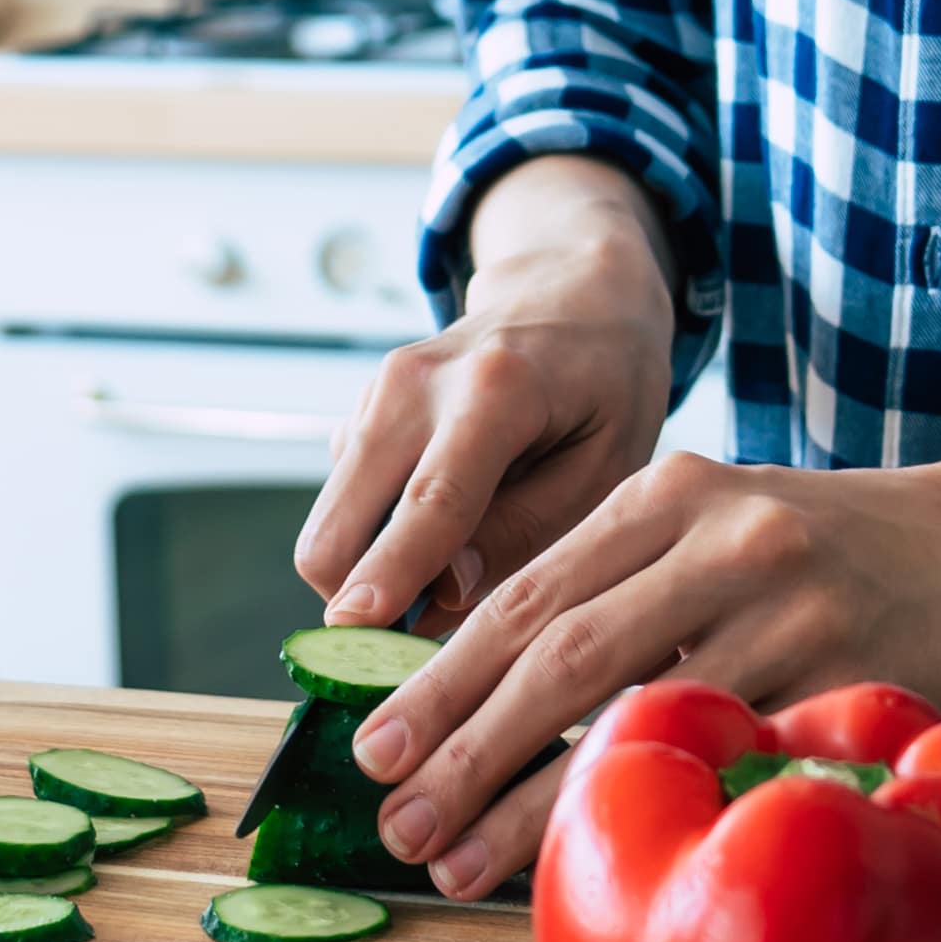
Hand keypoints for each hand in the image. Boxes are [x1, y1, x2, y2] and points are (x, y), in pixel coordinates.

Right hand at [295, 160, 679, 639]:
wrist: (568, 294)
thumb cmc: (605, 385)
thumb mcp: (609, 464)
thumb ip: (529, 531)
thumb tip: (441, 596)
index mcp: (495, 390)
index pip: (431, 500)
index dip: (389, 574)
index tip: (354, 632)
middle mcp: (414, 384)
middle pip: (340, 524)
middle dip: (362, 601)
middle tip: (429, 647)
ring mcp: (374, 394)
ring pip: (331, 525)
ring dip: (372, 576)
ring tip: (456, 584)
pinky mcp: (357, 415)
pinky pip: (344, 507)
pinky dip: (377, 542)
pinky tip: (445, 531)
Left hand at [350, 448, 940, 898]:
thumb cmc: (834, 550)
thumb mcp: (721, 520)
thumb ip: (622, 579)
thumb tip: (486, 693)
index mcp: (672, 489)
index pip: (528, 592)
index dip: (443, 678)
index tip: (375, 748)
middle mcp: (721, 535)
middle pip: (559, 652)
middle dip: (460, 745)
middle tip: (392, 819)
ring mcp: (787, 604)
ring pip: (631, 713)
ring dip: (532, 800)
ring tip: (456, 861)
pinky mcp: (846, 674)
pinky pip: (728, 754)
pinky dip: (656, 808)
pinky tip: (605, 854)